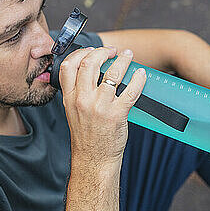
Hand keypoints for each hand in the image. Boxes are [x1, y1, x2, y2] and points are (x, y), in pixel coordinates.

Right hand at [59, 46, 146, 164]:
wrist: (94, 160)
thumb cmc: (86, 135)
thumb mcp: (73, 110)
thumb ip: (78, 91)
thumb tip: (91, 70)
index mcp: (69, 98)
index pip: (69, 65)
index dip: (81, 53)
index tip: (92, 50)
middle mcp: (82, 100)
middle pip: (89, 63)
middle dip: (103, 51)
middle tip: (112, 51)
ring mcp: (100, 107)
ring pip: (112, 73)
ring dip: (123, 60)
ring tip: (128, 56)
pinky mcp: (117, 115)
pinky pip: (130, 91)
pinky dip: (138, 79)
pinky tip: (140, 74)